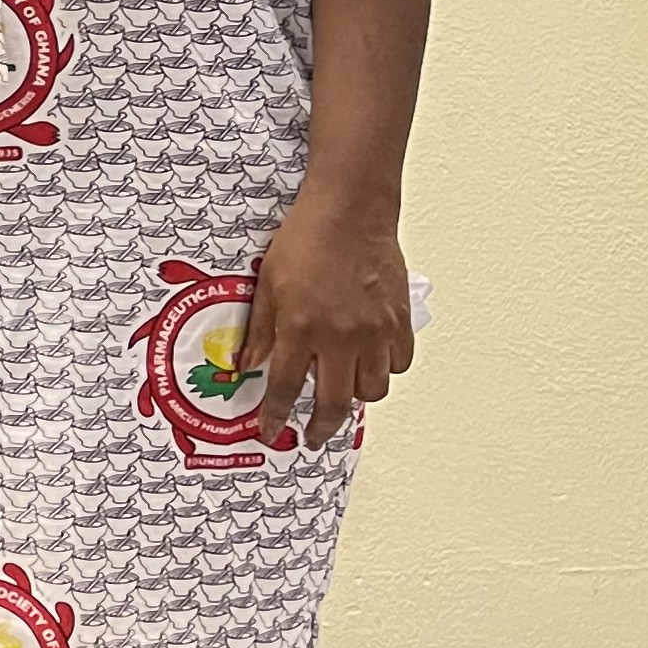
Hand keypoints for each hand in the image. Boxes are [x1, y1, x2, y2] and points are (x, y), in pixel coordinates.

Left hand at [245, 194, 412, 448]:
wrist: (351, 211)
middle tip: (313, 436)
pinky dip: (385, 369)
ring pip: (373, 390)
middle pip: (335, 403)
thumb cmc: (305, 239)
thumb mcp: (267, 284)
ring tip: (343, 389)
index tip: (271, 433)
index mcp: (301, 328)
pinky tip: (371, 360)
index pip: (286, 388)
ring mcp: (374, 331)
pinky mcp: (399, 320)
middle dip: (321, 428)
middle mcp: (340, 337)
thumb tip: (248, 365)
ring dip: (355, 397)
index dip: (276, 417)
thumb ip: (261, 330)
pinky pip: (398, 363)